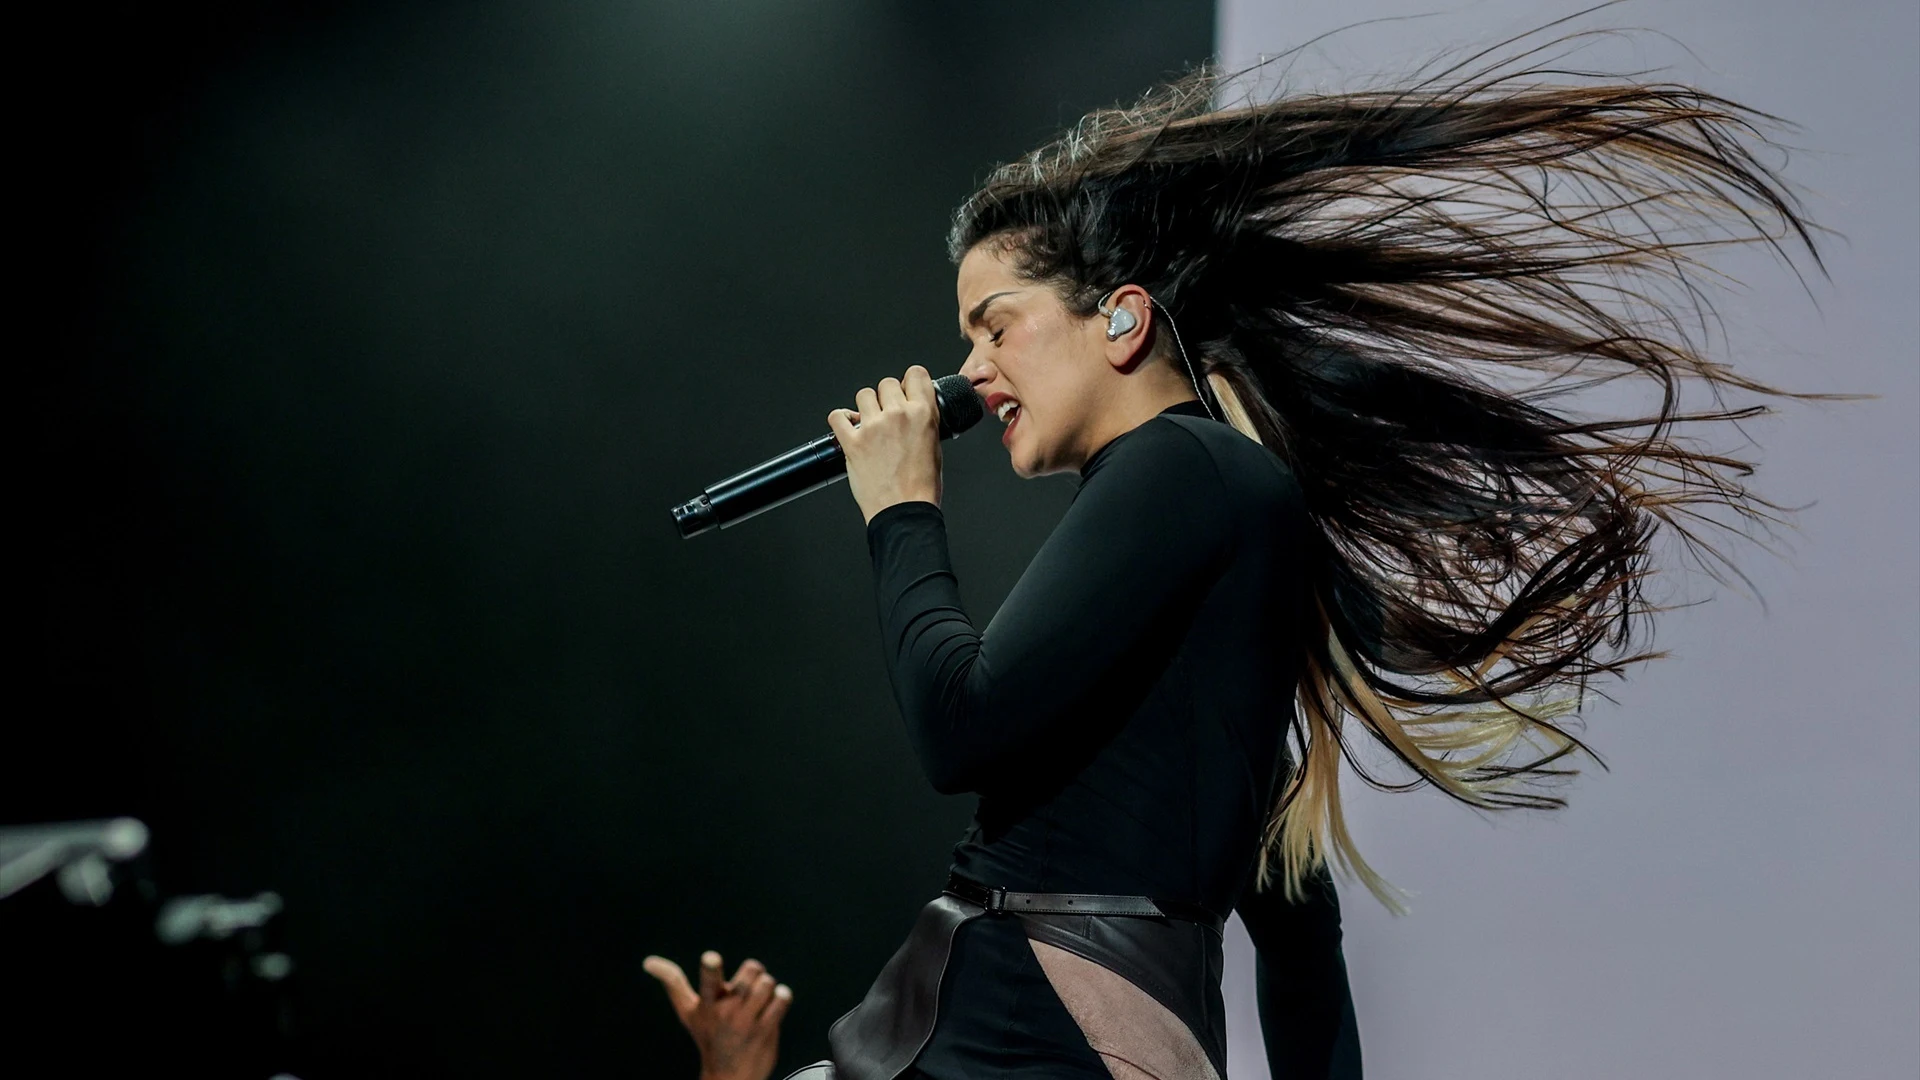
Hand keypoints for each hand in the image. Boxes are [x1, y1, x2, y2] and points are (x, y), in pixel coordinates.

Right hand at [644, 950, 792, 1079]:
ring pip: (768, 983)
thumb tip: (648, 961)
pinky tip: (773, 1006)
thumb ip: (672, 982)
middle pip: (752, 970)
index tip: (711, 958)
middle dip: (754, 973)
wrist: (730, 1077)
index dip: (711, 968)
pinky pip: (782, 998)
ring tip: (759, 999)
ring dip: (767, 987)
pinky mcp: (766, 1030)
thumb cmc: (708, 1036)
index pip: (708, 981)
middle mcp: (726, 1011)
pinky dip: (781, 997)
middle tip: (748, 986)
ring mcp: (747, 1022)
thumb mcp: (688, 1012)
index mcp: (707, 1004)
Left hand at [826, 365, 942, 523]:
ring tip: (869, 423)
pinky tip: (848, 428)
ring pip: (863, 394)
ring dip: (865, 407)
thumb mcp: (935, 446)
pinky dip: (840, 420)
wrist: (904, 512)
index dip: (909, 381)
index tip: (906, 389)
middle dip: (886, 397)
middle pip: (886, 383)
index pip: (915, 374)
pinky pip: (837, 416)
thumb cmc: (921, 487)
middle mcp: (898, 415)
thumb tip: (914, 410)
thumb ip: (924, 421)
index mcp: (924, 414)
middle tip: (888, 415)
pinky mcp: (852, 442)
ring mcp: (873, 427)